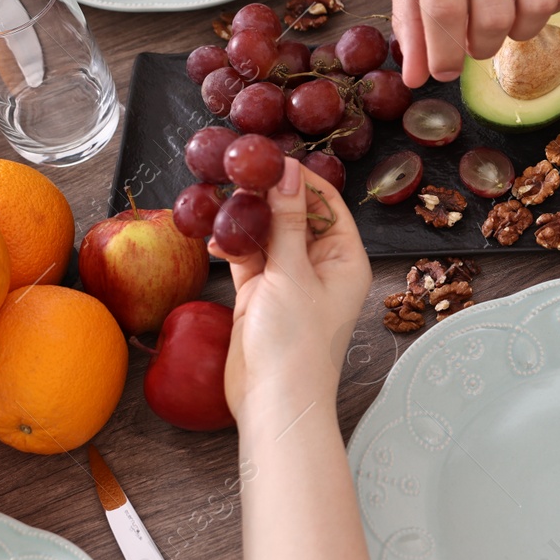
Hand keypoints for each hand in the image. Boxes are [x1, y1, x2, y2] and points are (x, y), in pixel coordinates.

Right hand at [214, 159, 370, 420]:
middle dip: (268, 196)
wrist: (272, 401)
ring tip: (221, 200)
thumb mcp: (291, 273)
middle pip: (296, 215)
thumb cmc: (296, 344)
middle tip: (238, 172)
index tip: (270, 158)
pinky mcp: (262, 293)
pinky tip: (214, 236)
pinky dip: (233, 245)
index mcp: (345, 258)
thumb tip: (287, 173)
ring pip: (269, 234)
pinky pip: (248, 257)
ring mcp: (290, 279)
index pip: (327, 203)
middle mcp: (321, 265)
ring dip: (246, 219)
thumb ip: (287, 221)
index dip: (300, 179)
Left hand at [390, 0, 559, 86]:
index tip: (444, 69)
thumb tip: (416, 73)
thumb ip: (409, 10)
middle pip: (493, 15)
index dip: (446, 54)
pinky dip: (550, 8)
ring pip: (537, 7)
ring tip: (499, 20)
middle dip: (480, 47)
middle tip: (469, 40)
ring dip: (517, 32)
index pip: (445, 8)